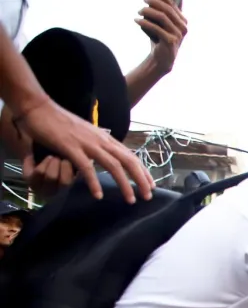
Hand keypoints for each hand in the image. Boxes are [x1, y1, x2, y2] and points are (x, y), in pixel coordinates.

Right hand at [10, 97, 153, 202]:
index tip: (151, 185)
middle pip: (128, 161)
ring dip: (124, 184)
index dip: (142, 171)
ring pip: (113, 165)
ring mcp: (87, 143)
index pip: (130, 156)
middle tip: (148, 196)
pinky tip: (98, 195)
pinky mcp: (70, 147)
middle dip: (140, 180)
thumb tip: (107, 157)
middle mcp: (100, 140)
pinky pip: (86, 167)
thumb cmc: (59, 122)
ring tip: (131, 200)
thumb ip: (97, 145)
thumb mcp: (85, 134)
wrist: (37, 107)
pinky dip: (93, 182)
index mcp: (105, 137)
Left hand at [137, 0, 187, 74]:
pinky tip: (137, 20)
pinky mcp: (171, 41)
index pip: (172, 4)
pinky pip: (156, 28)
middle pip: (167, 9)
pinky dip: (145, 23)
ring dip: (148, 11)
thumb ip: (162, 12)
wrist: (161, 59)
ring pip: (162, 17)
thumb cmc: (160, 39)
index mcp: (183, 21)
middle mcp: (183, 27)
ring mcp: (178, 35)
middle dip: (153, 2)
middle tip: (143, 0)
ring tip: (138, 11)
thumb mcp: (162, 24)